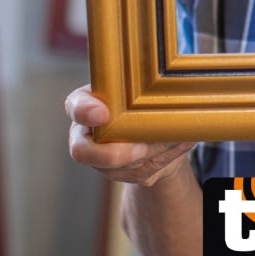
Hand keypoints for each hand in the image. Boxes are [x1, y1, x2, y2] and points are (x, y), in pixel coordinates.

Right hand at [66, 85, 194, 185]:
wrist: (151, 129)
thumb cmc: (137, 99)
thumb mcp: (135, 84)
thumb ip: (138, 82)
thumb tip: (161, 80)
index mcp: (84, 105)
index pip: (76, 107)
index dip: (86, 111)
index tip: (103, 114)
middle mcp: (85, 136)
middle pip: (84, 152)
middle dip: (115, 153)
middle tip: (140, 147)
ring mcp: (100, 161)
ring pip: (121, 166)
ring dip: (152, 152)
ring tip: (173, 136)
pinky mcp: (122, 175)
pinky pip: (142, 172)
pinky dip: (165, 157)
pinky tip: (178, 143)